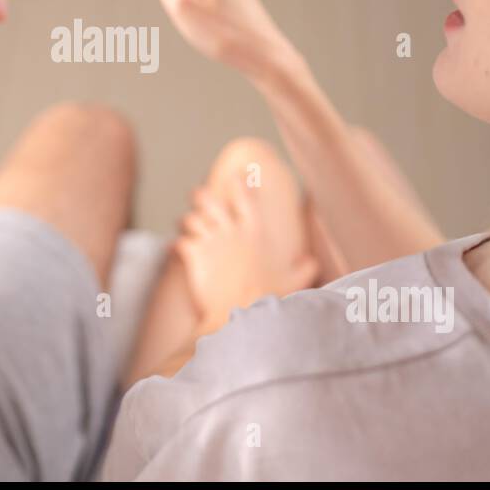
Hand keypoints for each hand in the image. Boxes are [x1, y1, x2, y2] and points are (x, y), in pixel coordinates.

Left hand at [173, 179, 321, 335]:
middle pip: (210, 200)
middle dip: (202, 196)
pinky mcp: (195, 255)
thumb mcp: (292, 282)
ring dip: (187, 220)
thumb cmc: (267, 298)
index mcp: (255, 232)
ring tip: (184, 222)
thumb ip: (302, 270)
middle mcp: (231, 231)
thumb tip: (313, 263)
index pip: (245, 198)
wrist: (240, 312)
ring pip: (192, 219)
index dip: (239, 185)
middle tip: (198, 195)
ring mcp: (211, 241)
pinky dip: (177, 244)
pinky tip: (176, 247)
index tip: (235, 177)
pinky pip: (181, 242)